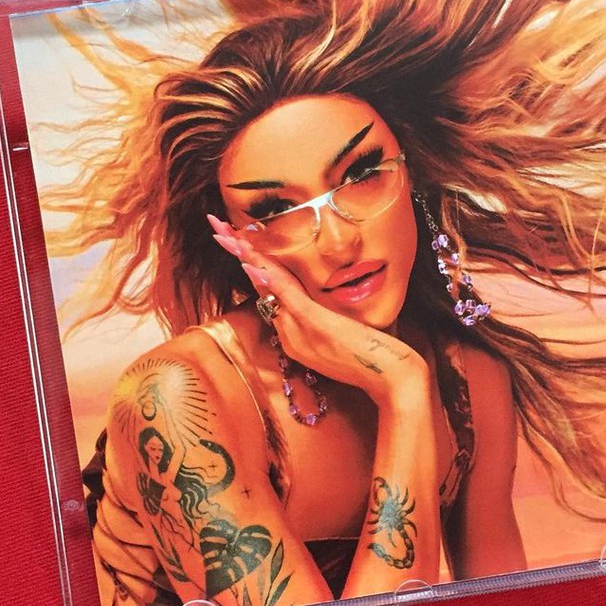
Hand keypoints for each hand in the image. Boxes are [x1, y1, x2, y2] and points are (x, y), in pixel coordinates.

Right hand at [207, 215, 427, 406]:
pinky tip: (253, 265)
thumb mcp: (337, 336)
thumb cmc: (369, 357)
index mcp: (295, 332)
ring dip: (245, 257)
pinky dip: (268, 281)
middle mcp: (292, 331)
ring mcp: (302, 330)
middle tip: (215, 225)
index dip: (248, 261)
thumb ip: (315, 319)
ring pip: (267, 286)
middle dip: (237, 252)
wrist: (390, 380)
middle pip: (259, 283)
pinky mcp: (317, 325)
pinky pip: (288, 299)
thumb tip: (301, 297)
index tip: (231, 236)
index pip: (266, 288)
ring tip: (224, 234)